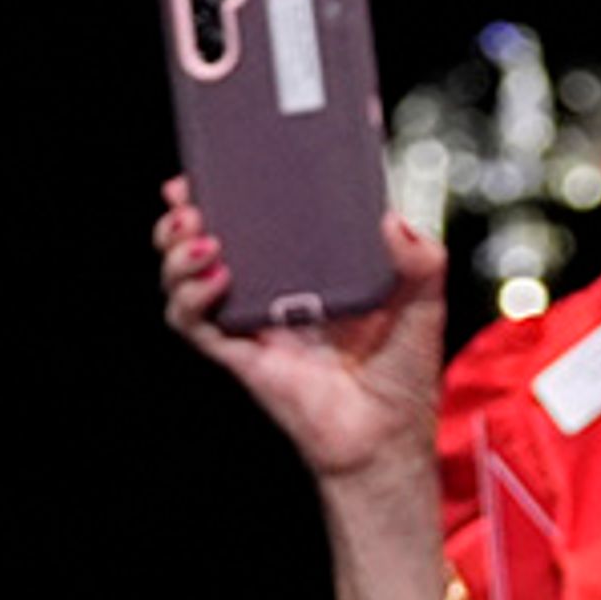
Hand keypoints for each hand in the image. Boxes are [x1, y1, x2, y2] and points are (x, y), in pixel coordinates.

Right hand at [155, 176, 447, 483]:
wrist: (390, 435)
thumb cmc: (401, 371)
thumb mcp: (422, 298)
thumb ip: (418, 256)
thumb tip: (391, 219)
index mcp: (300, 270)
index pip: (250, 221)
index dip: (222, 192)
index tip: (213, 165)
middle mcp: (265, 292)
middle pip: (198, 244)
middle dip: (182, 217)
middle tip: (189, 199)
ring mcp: (247, 323)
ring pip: (182, 281)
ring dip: (177, 254)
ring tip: (202, 236)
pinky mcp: (239, 355)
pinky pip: (194, 324)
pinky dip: (193, 298)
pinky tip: (217, 278)